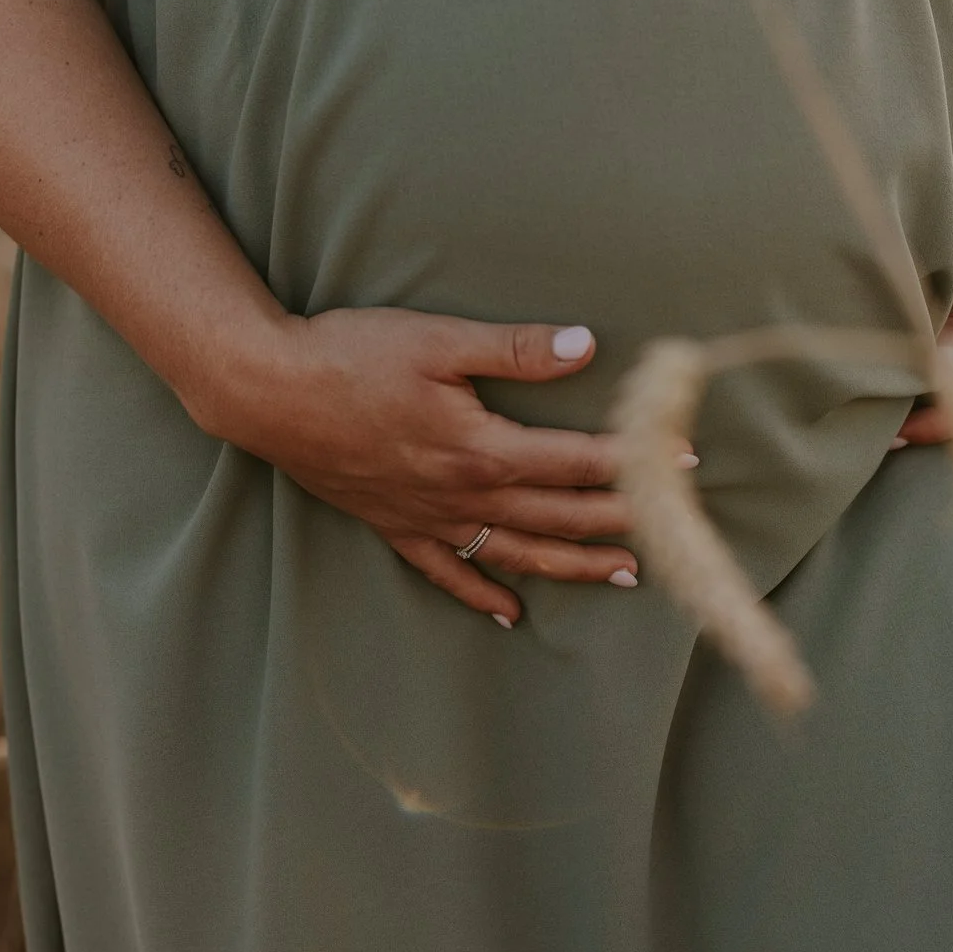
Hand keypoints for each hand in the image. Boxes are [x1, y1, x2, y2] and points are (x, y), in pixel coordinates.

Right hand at [189, 309, 657, 626]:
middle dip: (621, 521)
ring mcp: (427, 517)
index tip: (686, 461)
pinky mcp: (394, 524)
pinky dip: (480, 591)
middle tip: (677, 530)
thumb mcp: (438, 341)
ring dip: (572, 564)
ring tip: (623, 575)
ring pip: (517, 551)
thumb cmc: (350, 355)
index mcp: (481, 448)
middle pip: (559, 514)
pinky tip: (508, 610)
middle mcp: (462, 494)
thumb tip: (586, 346)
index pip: (577, 460)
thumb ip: (515, 350)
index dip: (635, 461)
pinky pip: (447, 570)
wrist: (266, 393)